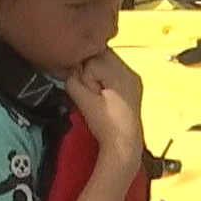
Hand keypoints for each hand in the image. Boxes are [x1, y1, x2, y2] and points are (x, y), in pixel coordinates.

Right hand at [64, 51, 144, 169]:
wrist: (123, 145)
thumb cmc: (104, 124)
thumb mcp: (84, 101)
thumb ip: (73, 81)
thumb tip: (69, 69)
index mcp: (121, 74)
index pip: (94, 55)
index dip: (83, 66)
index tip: (78, 80)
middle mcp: (129, 72)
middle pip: (103, 56)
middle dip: (90, 68)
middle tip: (87, 90)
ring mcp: (132, 80)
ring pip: (108, 64)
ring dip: (97, 73)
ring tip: (95, 94)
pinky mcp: (131, 88)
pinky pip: (113, 73)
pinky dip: (104, 79)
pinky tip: (101, 94)